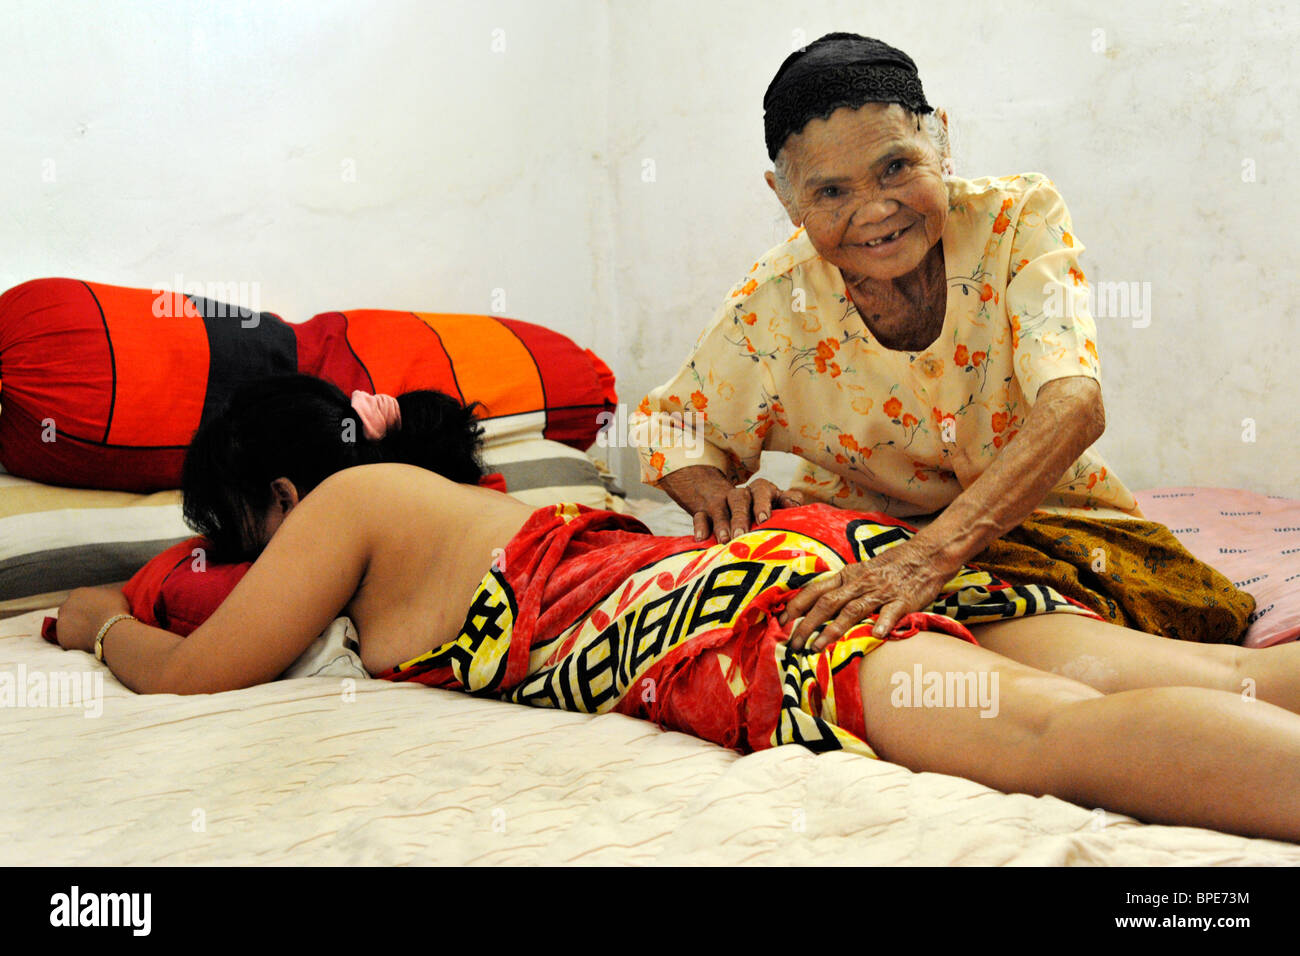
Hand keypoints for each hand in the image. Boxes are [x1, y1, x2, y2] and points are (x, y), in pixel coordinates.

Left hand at [56, 587, 130, 653]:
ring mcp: (61, 622)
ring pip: (67, 626)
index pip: (79, 599)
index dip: (88, 607)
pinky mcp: (62, 637)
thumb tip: (105, 598)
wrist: (111, 629)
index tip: (96, 613)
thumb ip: (104, 594)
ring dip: (76, 630)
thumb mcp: (114, 594)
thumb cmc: (116, 610)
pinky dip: (76, 642)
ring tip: (91, 635)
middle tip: (92, 624)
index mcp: (78, 593)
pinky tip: (88, 642)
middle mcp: (65, 606)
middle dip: (79, 617)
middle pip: (70, 612)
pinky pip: (68, 640)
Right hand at [659, 466, 804, 541]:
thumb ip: (788, 503)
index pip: (761, 491)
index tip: (763, 519)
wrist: (727, 500)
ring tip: (724, 541)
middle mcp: (740, 495)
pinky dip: (700, 526)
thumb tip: (798, 507)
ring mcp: (721, 503)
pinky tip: (702, 539)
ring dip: (721, 524)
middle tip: (741, 535)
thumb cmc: (761, 509)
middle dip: (740, 517)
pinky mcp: (704, 512)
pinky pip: (700, 516)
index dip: (762, 504)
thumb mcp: (776, 503)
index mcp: (761, 490)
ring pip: (720, 509)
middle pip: (739, 500)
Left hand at [779, 537, 955, 651]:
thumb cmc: (890, 567)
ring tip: (817, 647)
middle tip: (792, 644)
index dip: (796, 606)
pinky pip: (891, 612)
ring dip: (832, 629)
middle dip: (807, 625)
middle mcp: (859, 583)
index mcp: (847, 576)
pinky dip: (883, 623)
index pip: (815, 590)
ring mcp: (880, 592)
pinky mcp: (903, 600)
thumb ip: (841, 588)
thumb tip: (816, 607)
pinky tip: (875, 635)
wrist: (925, 555)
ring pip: (852, 610)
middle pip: (827, 603)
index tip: (780, 622)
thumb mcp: (860, 572)